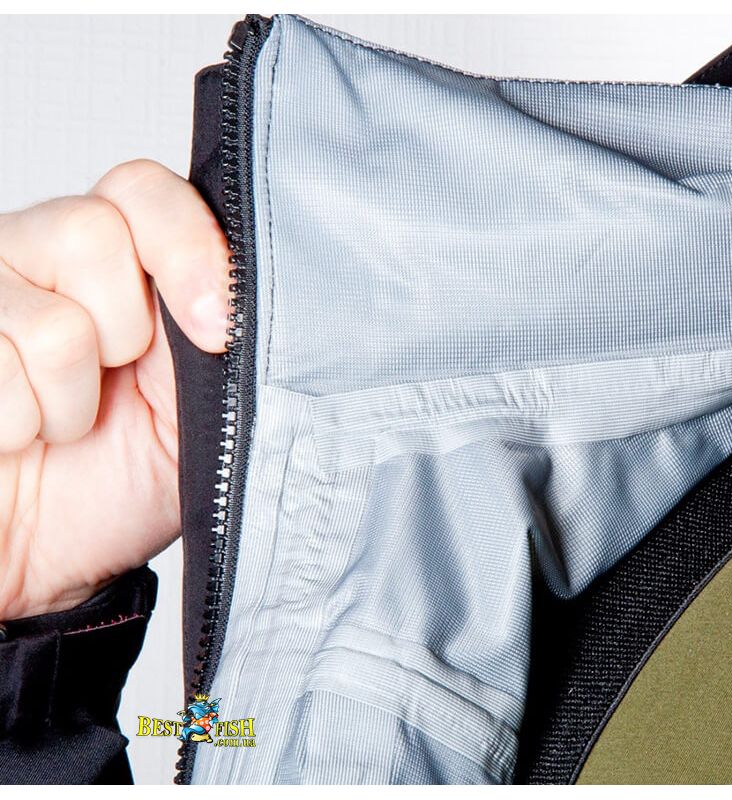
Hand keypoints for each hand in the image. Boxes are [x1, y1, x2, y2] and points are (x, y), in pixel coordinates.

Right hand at [0, 160, 230, 619]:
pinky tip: (17, 437)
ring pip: (49, 323)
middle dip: (122, 333)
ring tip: (63, 425)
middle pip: (89, 231)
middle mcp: (44, 261)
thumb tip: (244, 302)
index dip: (186, 248)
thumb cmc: (123, 483)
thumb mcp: (202, 418)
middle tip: (115, 381)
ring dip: (69, 402)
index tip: (214, 330)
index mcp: (121, 267)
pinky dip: (20, 426)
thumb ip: (221, 348)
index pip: (144, 192)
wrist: (43, 556)